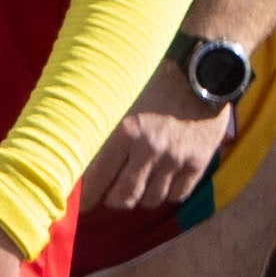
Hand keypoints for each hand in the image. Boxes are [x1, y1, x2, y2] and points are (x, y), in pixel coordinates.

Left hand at [81, 68, 233, 211]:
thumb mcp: (120, 98)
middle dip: (112, 200)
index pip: (98, 179)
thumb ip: (99, 127)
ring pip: (151, 200)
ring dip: (140, 197)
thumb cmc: (154, 82)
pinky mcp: (198, 162)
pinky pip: (177, 195)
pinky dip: (167, 193)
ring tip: (135, 186)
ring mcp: (176, 158)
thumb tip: (73, 155)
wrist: (202, 73)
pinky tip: (161, 182)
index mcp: (124, 131)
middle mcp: (150, 148)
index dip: (88, 197)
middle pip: (123, 198)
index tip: (82, 203)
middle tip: (108, 196)